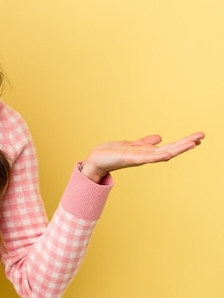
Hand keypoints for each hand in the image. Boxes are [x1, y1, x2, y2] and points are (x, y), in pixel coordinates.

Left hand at [80, 132, 204, 182]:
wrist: (95, 162)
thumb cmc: (111, 154)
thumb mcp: (131, 145)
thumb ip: (144, 143)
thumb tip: (160, 138)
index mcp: (147, 152)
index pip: (169, 147)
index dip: (183, 143)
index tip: (198, 137)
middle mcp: (146, 156)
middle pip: (170, 150)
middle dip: (186, 143)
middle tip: (202, 136)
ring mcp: (139, 158)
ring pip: (162, 154)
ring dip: (178, 149)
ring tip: (192, 143)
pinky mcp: (129, 159)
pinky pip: (146, 158)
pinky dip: (157, 156)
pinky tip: (167, 153)